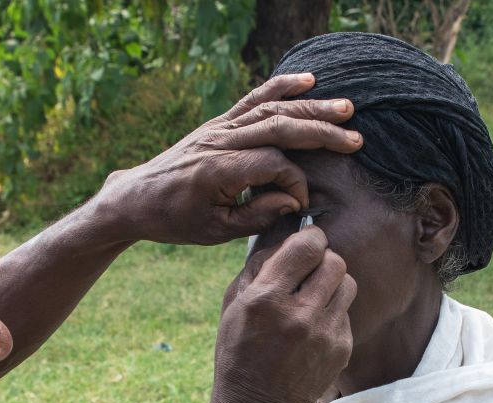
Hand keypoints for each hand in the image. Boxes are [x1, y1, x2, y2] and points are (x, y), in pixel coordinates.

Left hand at [95, 73, 361, 245]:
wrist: (137, 197)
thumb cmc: (175, 220)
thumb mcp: (214, 231)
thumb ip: (256, 217)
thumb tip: (293, 201)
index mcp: (217, 170)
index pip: (273, 165)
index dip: (295, 182)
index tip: (302, 203)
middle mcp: (219, 141)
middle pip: (278, 128)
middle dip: (320, 133)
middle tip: (356, 139)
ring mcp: (218, 128)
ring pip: (270, 110)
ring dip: (310, 108)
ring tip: (346, 108)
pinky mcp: (218, 123)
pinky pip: (252, 99)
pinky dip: (280, 87)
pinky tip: (308, 80)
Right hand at [209, 226, 355, 402]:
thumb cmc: (238, 348)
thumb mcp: (233, 303)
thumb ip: (260, 264)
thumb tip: (289, 232)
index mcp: (266, 299)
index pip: (308, 246)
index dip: (310, 238)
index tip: (305, 243)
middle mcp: (299, 314)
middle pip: (334, 261)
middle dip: (322, 260)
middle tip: (308, 273)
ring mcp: (324, 334)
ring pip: (348, 283)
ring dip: (332, 284)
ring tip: (313, 298)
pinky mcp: (342, 349)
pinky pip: (347, 312)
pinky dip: (332, 313)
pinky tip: (312, 329)